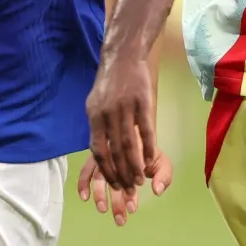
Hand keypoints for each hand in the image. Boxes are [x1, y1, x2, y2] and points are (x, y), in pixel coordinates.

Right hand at [78, 149, 172, 225]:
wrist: (136, 138)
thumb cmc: (148, 156)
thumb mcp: (162, 163)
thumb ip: (163, 177)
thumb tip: (157, 191)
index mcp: (135, 155)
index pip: (130, 176)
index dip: (130, 193)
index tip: (132, 209)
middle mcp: (117, 155)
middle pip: (115, 178)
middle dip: (117, 200)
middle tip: (120, 218)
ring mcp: (104, 157)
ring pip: (99, 176)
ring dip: (99, 194)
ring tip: (102, 209)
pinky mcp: (94, 160)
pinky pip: (85, 171)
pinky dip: (83, 183)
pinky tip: (85, 197)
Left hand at [84, 51, 156, 191]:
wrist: (124, 56)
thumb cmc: (109, 83)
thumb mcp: (94, 103)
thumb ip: (97, 127)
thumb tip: (98, 150)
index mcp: (94, 116)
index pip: (98, 150)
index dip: (106, 170)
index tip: (114, 184)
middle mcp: (108, 113)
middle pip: (114, 151)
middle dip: (122, 173)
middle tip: (129, 189)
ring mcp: (126, 107)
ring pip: (130, 143)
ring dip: (134, 165)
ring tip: (139, 180)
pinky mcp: (143, 101)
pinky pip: (146, 129)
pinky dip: (148, 147)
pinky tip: (151, 160)